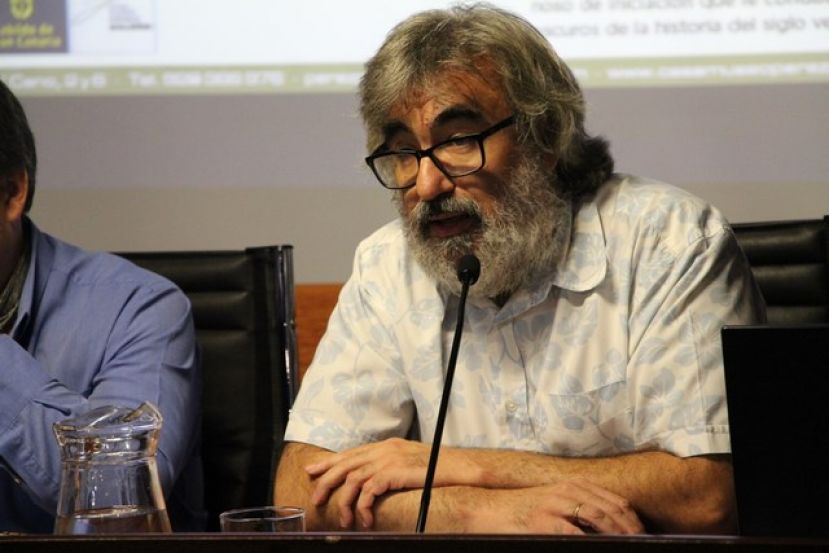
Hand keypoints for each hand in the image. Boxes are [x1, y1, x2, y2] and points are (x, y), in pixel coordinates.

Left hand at [305, 438, 477, 528]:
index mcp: (387, 445)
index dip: (330, 462)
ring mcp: (389, 459)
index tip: (313, 470)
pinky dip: (364, 507)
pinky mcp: (395, 472)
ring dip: (345, 502)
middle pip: (346, 463)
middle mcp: (385, 449)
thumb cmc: (438, 469)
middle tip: (317, 498)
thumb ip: (391, 465)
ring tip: (345, 520)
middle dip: (327, 481)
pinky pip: (369, 491)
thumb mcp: (410, 462)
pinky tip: (366, 520)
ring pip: (353, 478)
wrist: (459, 469)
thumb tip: (374, 479)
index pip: (352, 453)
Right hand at [469, 478, 643, 534]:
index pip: (615, 502)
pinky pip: (574, 534)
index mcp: (572, 486)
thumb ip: (578, 509)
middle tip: (642, 544)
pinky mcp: (543, 522)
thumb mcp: (552, 502)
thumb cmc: (520, 512)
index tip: (644, 535)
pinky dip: (591, 542)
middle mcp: (566, 491)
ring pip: (598, 519)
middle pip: (611, 511)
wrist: (486, 510)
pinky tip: (600, 548)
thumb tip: (607, 528)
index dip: (633, 521)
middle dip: (630, 530)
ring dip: (616, 535)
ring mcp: (555, 505)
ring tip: (626, 546)